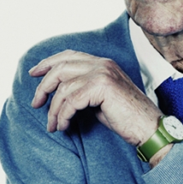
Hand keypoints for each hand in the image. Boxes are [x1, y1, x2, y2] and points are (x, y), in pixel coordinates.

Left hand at [30, 50, 161, 145]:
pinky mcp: (103, 87)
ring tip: (53, 125)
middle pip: (61, 68)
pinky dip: (63, 115)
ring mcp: (103, 73)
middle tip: (35, 104)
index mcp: (103, 63)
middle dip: (43, 86)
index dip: (48, 63)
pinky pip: (71, 100)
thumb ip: (82, 91)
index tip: (33, 74)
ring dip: (53, 109)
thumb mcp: (99, 100)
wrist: (149, 128)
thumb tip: (56, 95)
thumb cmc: (126, 118)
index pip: (69, 55)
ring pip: (63, 87)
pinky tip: (63, 126)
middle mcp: (102, 64)